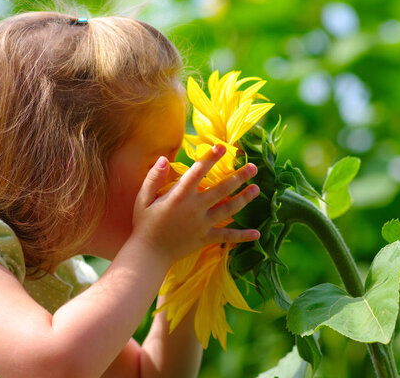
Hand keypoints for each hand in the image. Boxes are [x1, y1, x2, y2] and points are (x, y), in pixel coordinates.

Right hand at [131, 144, 260, 263]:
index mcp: (179, 196)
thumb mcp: (143, 198)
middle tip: (253, 167)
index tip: (222, 147)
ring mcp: (202, 224)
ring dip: (244, 198)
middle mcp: (195, 208)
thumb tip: (163, 158)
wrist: (149, 253)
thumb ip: (153, 178)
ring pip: (228, 209)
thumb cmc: (144, 224)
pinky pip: (227, 237)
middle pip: (221, 189)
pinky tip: (257, 233)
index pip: (197, 172)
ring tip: (257, 189)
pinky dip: (242, 236)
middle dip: (239, 177)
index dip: (210, 158)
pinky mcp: (205, 238)